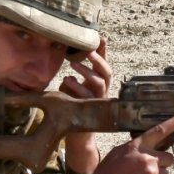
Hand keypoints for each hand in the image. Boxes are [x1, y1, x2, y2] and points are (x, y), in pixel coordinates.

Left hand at [57, 40, 111, 173]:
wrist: (78, 137)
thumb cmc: (75, 110)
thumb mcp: (73, 90)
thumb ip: (74, 78)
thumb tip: (68, 61)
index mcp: (99, 84)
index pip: (103, 64)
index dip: (104, 51)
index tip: (102, 37)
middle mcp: (102, 91)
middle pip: (107, 72)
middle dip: (98, 59)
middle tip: (87, 50)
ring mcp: (99, 101)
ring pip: (100, 83)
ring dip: (87, 72)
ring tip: (73, 64)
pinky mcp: (92, 111)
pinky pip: (88, 97)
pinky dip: (78, 87)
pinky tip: (67, 80)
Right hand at [87, 111, 173, 173]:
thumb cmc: (108, 171)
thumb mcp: (119, 152)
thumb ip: (137, 149)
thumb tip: (148, 151)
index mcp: (139, 146)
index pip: (161, 130)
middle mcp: (149, 158)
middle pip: (169, 158)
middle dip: (162, 162)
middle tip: (148, 167)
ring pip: (164, 173)